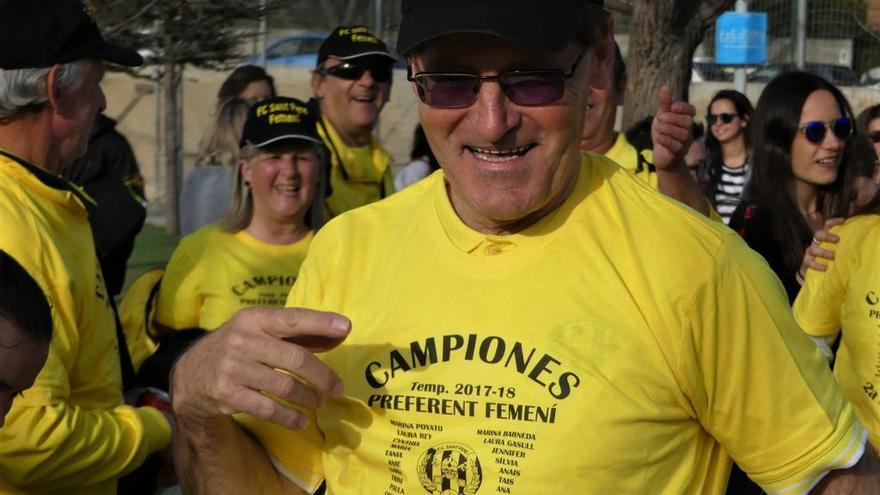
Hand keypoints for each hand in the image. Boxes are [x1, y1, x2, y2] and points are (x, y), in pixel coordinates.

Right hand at [171, 307, 349, 429]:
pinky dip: (289, 417)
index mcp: (254, 319)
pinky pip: (267, 408)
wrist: (191, 375)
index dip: (319, 322)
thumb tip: (340, 333)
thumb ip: (298, 333)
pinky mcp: (226, 394)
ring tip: (318, 402)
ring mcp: (232, 368)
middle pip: (294, 359)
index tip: (345, 326)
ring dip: (307, 398)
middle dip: (322, 376)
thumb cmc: (239, 349)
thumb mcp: (261, 333)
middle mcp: (242, 340)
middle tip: (338, 388)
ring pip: (284, 386)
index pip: (291, 318)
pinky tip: (301, 421)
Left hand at [651, 86, 695, 171]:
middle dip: (671, 118)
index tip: (671, 107)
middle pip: (686, 121)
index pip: (691, 110)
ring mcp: (685, 143)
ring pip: (682, 134)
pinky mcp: (678, 153)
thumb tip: (665, 87)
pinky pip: (676, 146)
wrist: (661, 155)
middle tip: (659, 119)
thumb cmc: (663, 134)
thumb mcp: (662, 117)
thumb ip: (665, 104)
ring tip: (657, 128)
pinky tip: (658, 138)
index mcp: (685, 120)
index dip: (683, 107)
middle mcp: (688, 131)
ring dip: (667, 129)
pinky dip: (666, 140)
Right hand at [799, 217, 844, 276]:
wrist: (818, 270)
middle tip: (837, 240)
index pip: (827, 225)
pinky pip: (809, 261)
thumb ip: (843, 243)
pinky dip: (817, 265)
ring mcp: (811, 251)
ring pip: (813, 249)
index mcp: (824, 237)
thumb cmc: (831, 256)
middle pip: (818, 234)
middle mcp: (816, 242)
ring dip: (823, 252)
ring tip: (833, 256)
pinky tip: (825, 267)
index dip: (833, 222)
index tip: (843, 221)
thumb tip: (858, 239)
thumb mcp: (837, 247)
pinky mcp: (807, 260)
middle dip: (827, 236)